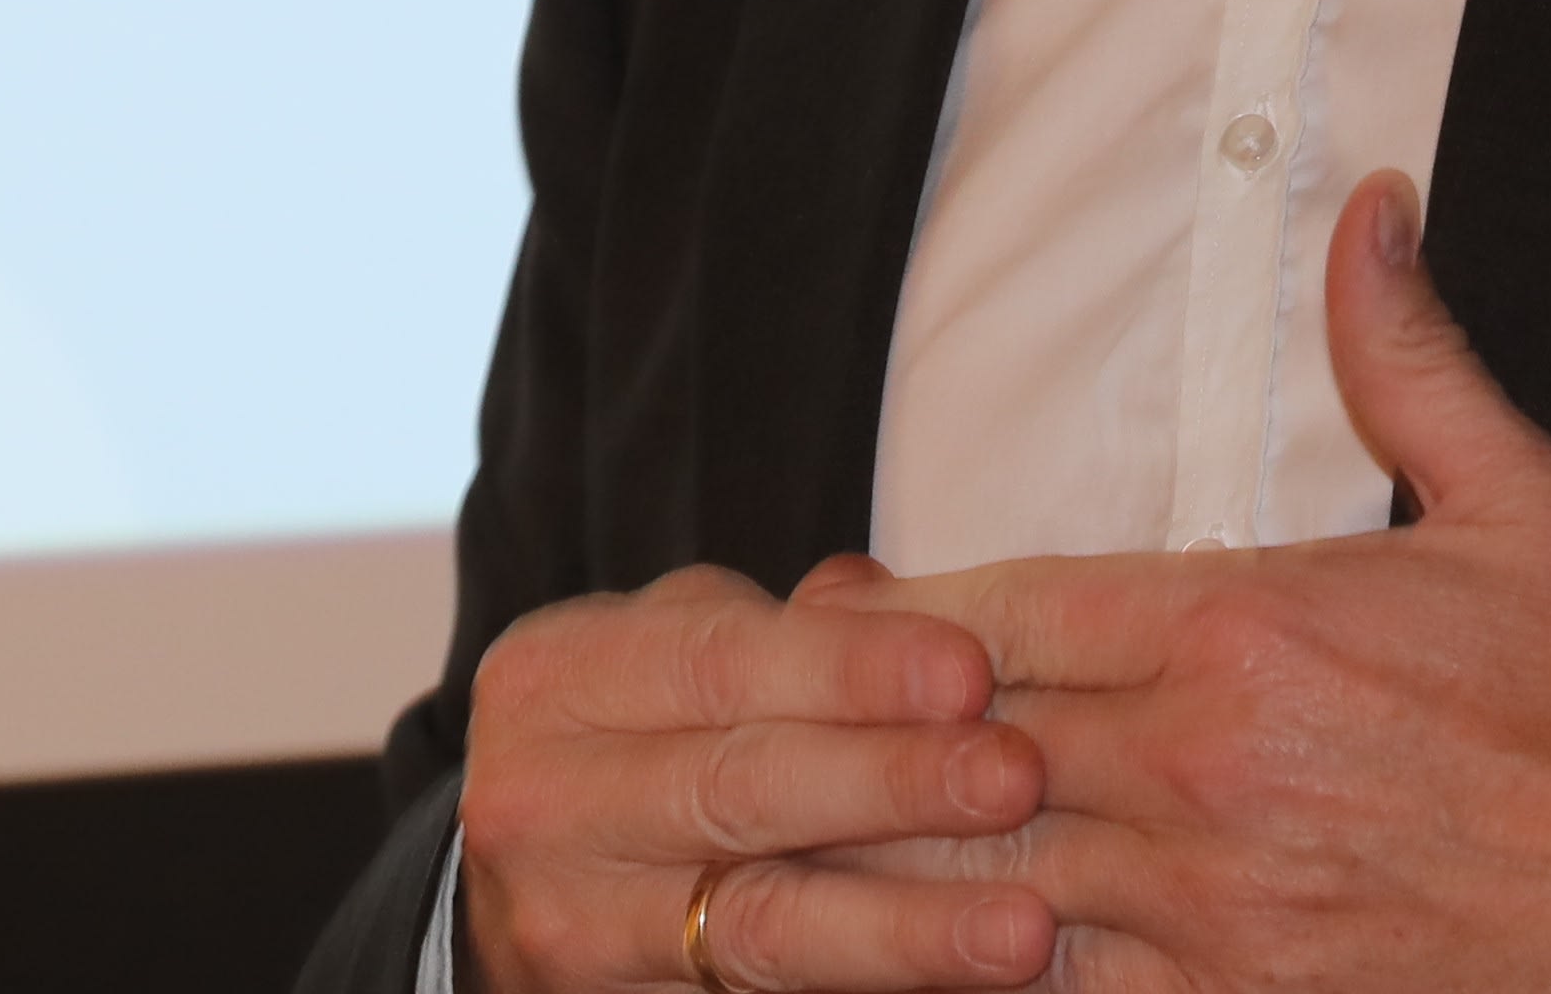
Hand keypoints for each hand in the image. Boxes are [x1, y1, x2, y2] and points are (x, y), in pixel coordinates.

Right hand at [457, 563, 1053, 993]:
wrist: (531, 872)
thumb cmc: (639, 730)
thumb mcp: (675, 650)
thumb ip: (783, 629)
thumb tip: (890, 595)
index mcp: (556, 680)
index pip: (717, 662)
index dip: (849, 668)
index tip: (971, 670)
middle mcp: (543, 804)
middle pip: (736, 792)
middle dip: (887, 784)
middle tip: (1015, 777)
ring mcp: (572, 924)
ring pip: (758, 927)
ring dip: (900, 927)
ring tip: (1019, 926)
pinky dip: (870, 987)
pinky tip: (958, 982)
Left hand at [866, 177, 1550, 993]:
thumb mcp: (1523, 503)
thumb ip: (1408, 357)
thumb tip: (1369, 205)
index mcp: (1242, 626)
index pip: (1006, 605)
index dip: (895, 611)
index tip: (830, 605)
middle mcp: (1199, 766)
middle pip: (966, 742)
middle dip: (871, 737)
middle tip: (786, 728)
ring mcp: (1210, 906)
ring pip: (987, 880)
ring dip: (909, 863)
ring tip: (824, 847)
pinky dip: (1002, 976)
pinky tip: (947, 959)